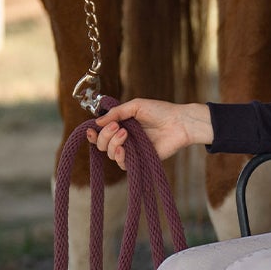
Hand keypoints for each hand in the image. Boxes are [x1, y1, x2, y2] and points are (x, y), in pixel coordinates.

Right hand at [85, 98, 212, 169]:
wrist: (179, 123)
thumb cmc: (160, 111)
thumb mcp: (135, 106)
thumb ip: (116, 113)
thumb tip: (97, 122)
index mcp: (121, 124)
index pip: (100, 132)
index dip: (93, 133)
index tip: (91, 130)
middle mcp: (123, 138)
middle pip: (102, 144)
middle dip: (105, 136)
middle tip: (117, 127)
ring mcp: (131, 149)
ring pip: (110, 153)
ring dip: (113, 143)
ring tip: (125, 133)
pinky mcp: (139, 160)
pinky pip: (122, 164)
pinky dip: (119, 156)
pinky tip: (124, 149)